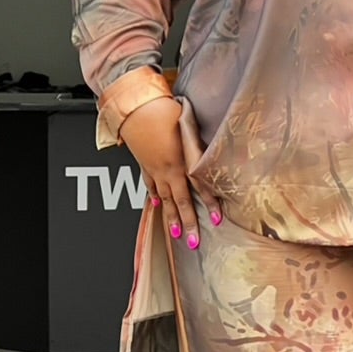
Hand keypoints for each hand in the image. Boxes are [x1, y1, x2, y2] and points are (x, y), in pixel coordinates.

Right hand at [118, 100, 220, 250]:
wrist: (135, 109)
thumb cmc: (164, 111)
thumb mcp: (189, 124)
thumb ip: (200, 141)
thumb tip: (212, 148)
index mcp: (183, 160)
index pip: (200, 187)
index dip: (210, 204)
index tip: (217, 219)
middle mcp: (169, 169)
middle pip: (181, 201)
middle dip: (189, 223)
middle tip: (195, 242)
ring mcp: (155, 169)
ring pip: (165, 199)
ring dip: (171, 218)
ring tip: (176, 234)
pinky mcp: (144, 165)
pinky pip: (150, 185)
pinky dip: (155, 196)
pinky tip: (157, 205)